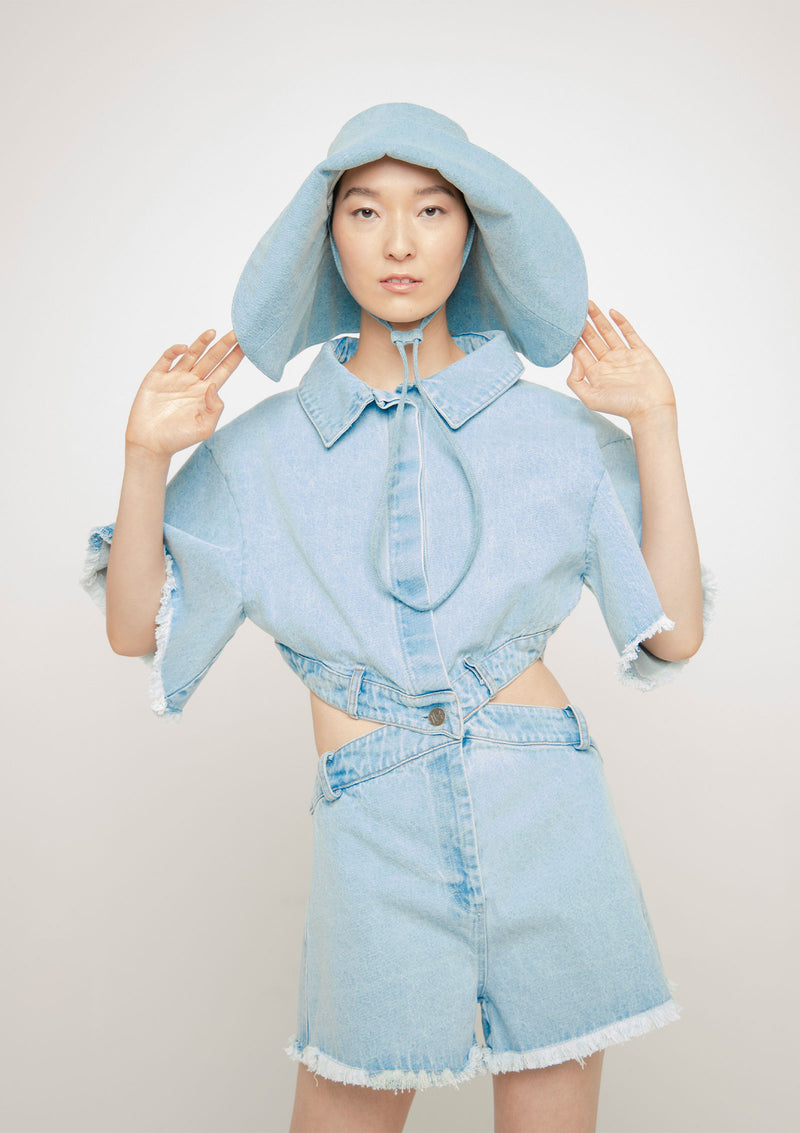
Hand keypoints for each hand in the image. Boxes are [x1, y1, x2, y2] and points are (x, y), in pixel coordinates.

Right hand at [125, 329, 244, 457]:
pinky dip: (175, 351)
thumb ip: (215, 407)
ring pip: (191, 355)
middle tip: (236, 332)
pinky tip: (185, 348)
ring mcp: (174, 378)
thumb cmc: (178, 439)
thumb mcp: (205, 427)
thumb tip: (214, 385)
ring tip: (213, 332)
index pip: (224, 370)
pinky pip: (167, 359)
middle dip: (224, 345)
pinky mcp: (156, 378)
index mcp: (205, 393)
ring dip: (201, 343)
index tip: (246, 345)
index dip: (234, 357)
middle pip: (211, 359)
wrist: (151, 444)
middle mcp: (192, 382)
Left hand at [567, 301, 675, 425]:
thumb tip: (574, 358)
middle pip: (593, 338)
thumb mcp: (590, 398)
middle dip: (584, 324)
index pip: (580, 351)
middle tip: (574, 307)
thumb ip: (575, 380)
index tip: (564, 323)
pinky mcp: (640, 352)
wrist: (650, 409)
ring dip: (599, 318)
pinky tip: (612, 312)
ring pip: (609, 332)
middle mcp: (608, 363)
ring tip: (589, 304)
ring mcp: (624, 356)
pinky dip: (621, 322)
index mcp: (596, 373)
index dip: (573, 337)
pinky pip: (629, 333)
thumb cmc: (622, 407)